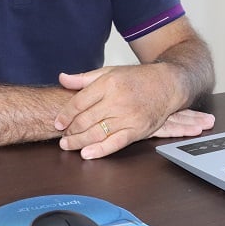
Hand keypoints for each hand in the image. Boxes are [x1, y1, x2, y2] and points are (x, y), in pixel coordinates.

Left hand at [53, 66, 213, 158]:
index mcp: (108, 83)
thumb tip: (62, 78)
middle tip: (62, 137)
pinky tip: (87, 153)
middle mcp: (117, 100)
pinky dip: (100, 150)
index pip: (79, 102)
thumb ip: (84, 78)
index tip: (58, 123)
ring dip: (79, 142)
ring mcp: (128, 116)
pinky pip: (115, 143)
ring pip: (97, 133)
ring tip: (68, 145)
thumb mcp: (110, 72)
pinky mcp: (137, 130)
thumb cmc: (137, 78)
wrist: (167, 84)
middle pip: (85, 120)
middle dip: (70, 131)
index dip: (65, 115)